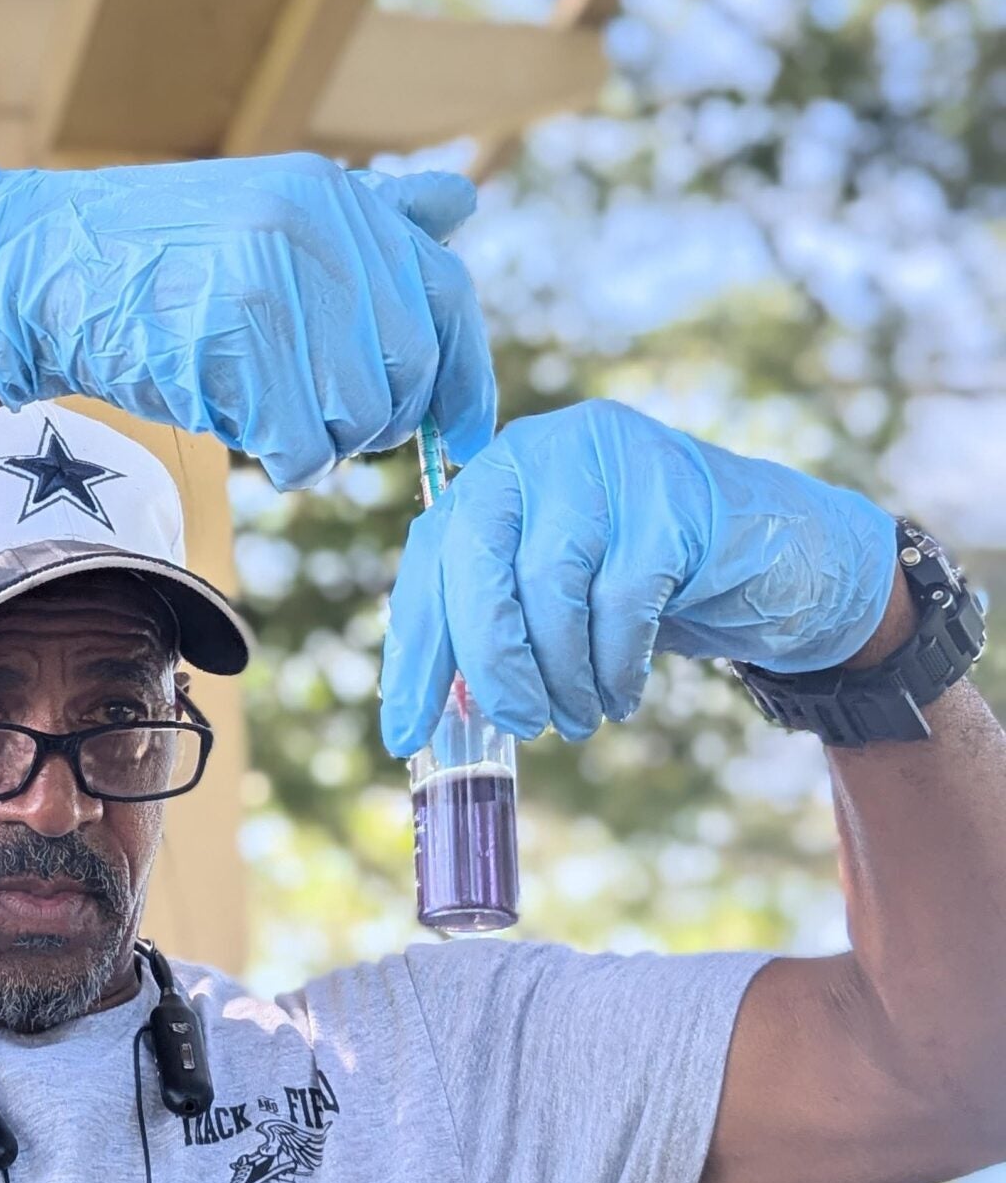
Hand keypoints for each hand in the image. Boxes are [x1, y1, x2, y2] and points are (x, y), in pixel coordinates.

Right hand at [0, 153, 493, 490]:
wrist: (45, 272)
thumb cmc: (160, 253)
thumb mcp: (272, 206)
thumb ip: (372, 216)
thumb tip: (463, 199)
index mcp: (335, 197)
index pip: (447, 293)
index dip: (468, 374)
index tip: (467, 433)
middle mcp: (316, 232)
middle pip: (411, 368)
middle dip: (383, 418)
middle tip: (333, 426)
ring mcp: (273, 287)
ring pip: (363, 414)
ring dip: (330, 443)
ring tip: (277, 421)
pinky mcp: (233, 348)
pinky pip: (306, 446)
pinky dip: (291, 463)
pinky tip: (256, 442)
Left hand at [380, 400, 898, 755]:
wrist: (779, 555)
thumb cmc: (649, 583)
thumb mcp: (556, 594)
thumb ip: (491, 620)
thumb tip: (422, 702)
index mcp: (498, 472)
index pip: (432, 557)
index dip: (416, 650)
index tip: (403, 733)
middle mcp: (542, 449)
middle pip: (477, 561)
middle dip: (489, 660)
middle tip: (517, 723)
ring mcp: (608, 463)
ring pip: (549, 586)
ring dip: (560, 673)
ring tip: (577, 716)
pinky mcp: (672, 497)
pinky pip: (621, 602)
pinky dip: (615, 666)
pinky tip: (621, 694)